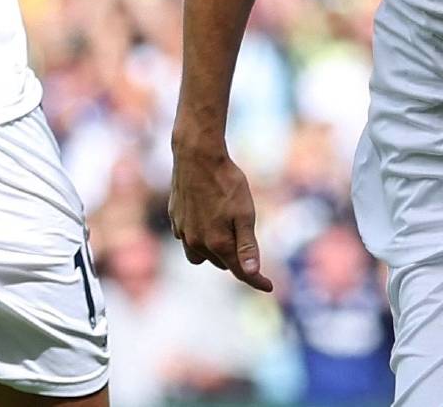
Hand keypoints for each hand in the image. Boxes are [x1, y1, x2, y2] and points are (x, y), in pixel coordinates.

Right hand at [167, 138, 272, 291]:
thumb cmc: (225, 182)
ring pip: (199, 254)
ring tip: (222, 234)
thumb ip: (247, 246)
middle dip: (233, 259)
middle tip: (245, 240)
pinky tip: (204, 219)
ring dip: (212, 251)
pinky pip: (186, 238)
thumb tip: (252, 273)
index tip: (269, 286)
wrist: (196, 155)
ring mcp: (182, 231)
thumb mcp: (244, 213)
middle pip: (220, 262)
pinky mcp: (174, 218)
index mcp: (218, 243)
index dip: (256, 281)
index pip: (240, 272)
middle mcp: (197, 242)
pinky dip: (197, 236)